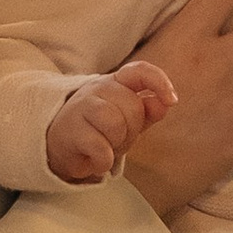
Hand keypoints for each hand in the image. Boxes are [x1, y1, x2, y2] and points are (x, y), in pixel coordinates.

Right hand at [45, 59, 175, 182]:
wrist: (60, 148)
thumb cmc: (100, 131)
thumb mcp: (127, 119)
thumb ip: (147, 111)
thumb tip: (165, 102)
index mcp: (115, 83)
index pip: (140, 71)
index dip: (159, 82)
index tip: (172, 101)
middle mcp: (97, 89)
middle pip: (132, 106)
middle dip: (132, 130)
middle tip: (117, 138)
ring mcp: (81, 108)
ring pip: (116, 124)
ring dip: (117, 143)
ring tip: (106, 146)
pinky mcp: (71, 132)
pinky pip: (101, 148)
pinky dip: (104, 161)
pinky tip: (97, 160)